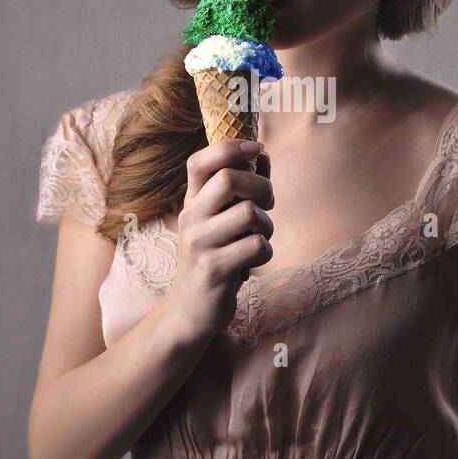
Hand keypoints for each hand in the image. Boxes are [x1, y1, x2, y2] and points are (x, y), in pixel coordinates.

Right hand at [166, 138, 273, 338]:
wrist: (190, 311)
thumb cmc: (215, 257)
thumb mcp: (222, 220)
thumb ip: (243, 187)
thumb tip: (262, 153)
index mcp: (192, 202)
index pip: (200, 162)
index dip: (230, 147)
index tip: (257, 147)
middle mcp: (190, 218)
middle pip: (229, 179)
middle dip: (262, 188)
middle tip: (266, 205)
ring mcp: (199, 244)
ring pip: (250, 214)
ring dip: (267, 227)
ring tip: (257, 239)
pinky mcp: (213, 270)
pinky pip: (257, 246)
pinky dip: (265, 252)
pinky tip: (252, 263)